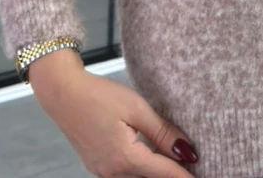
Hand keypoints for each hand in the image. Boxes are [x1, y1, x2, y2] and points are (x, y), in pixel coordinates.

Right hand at [30, 51, 198, 177]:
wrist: (62, 93)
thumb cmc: (98, 94)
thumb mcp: (136, 108)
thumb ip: (162, 132)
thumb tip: (186, 151)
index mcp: (125, 157)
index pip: (164, 173)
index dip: (185, 176)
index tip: (200, 177)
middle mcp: (112, 171)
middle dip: (169, 174)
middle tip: (188, 166)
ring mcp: (102, 171)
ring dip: (154, 171)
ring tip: (171, 160)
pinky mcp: (96, 165)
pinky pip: (123, 174)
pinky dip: (139, 168)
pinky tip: (147, 156)